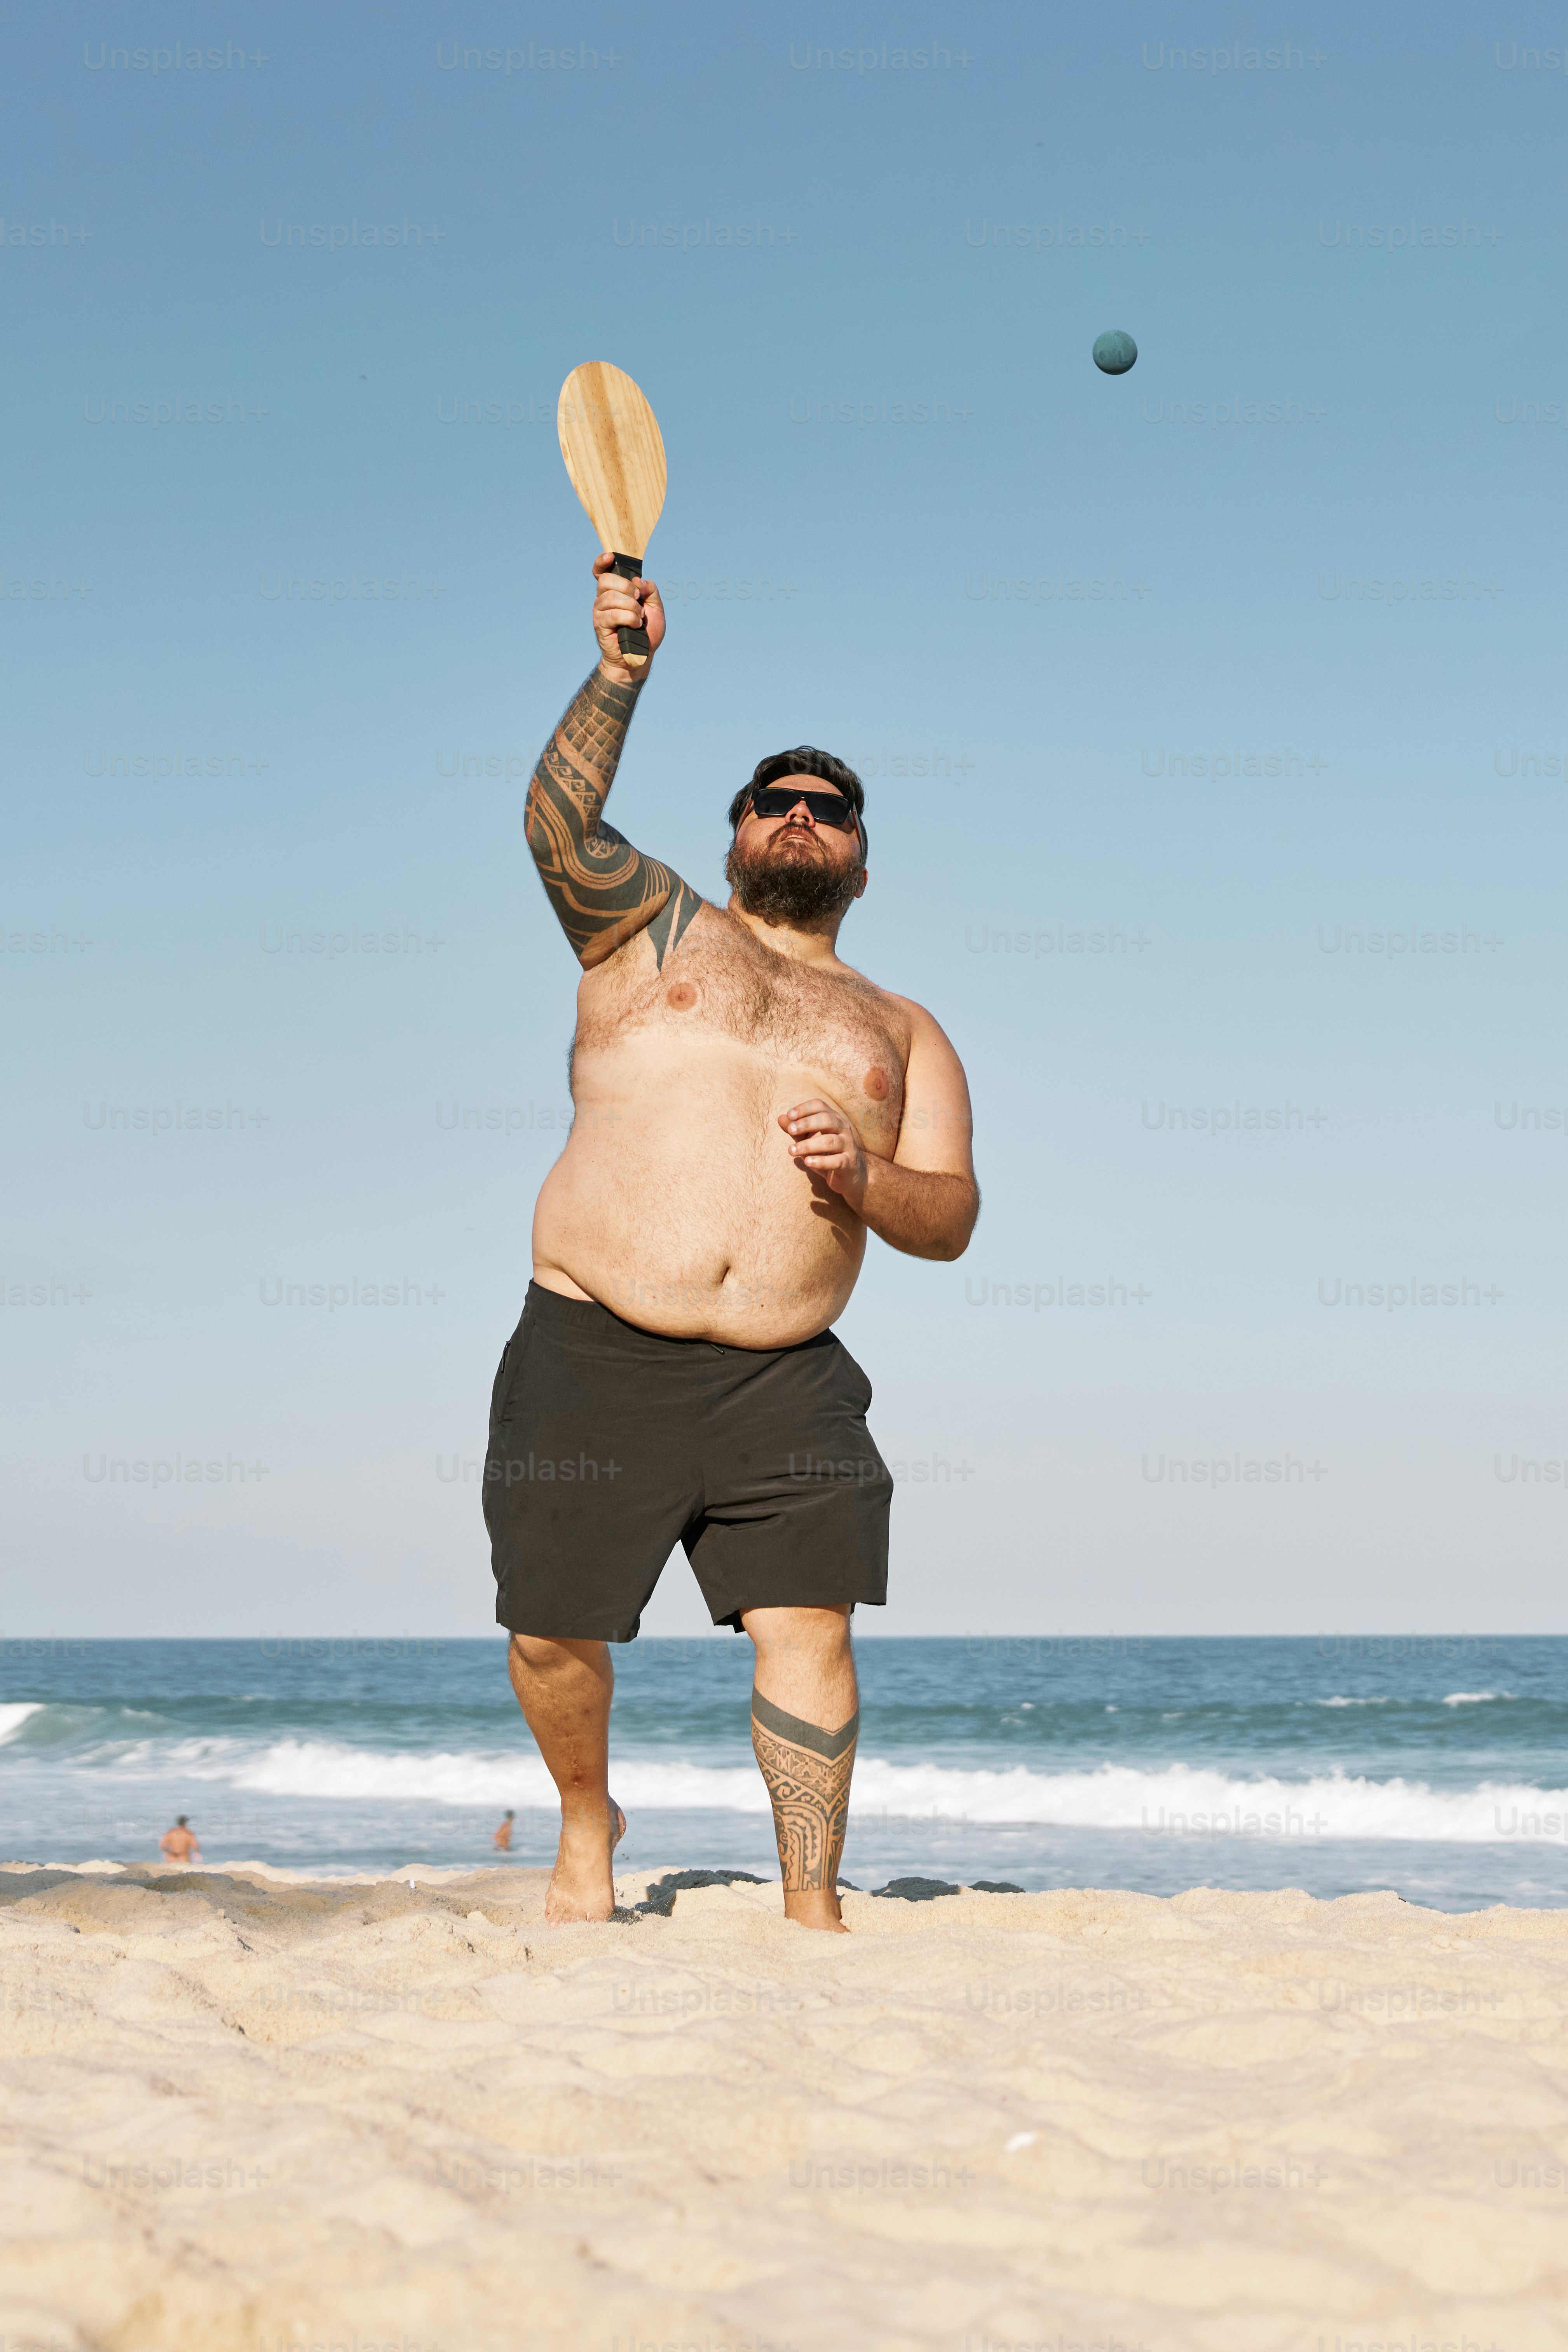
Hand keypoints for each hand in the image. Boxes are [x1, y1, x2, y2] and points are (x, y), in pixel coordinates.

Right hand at [592, 551, 664, 682]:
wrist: (641, 657)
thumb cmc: (646, 633)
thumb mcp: (655, 608)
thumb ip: (650, 590)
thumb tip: (638, 581)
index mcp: (615, 591)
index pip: (601, 571)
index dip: (602, 562)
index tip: (610, 557)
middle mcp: (604, 598)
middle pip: (606, 580)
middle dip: (626, 587)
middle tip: (637, 600)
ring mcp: (600, 611)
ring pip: (612, 597)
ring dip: (631, 607)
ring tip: (639, 618)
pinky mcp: (600, 624)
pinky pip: (613, 614)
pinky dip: (629, 618)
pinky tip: (635, 625)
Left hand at [779, 1097, 867, 1209]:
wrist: (851, 1174)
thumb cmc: (827, 1153)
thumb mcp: (809, 1140)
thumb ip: (796, 1130)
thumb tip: (780, 1118)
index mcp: (833, 1119)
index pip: (820, 1106)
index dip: (804, 1108)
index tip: (789, 1115)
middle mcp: (843, 1129)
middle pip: (827, 1120)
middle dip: (807, 1123)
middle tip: (790, 1130)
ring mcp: (848, 1146)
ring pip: (830, 1141)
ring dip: (808, 1145)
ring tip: (791, 1150)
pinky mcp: (849, 1163)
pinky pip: (836, 1161)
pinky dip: (821, 1161)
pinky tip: (807, 1162)